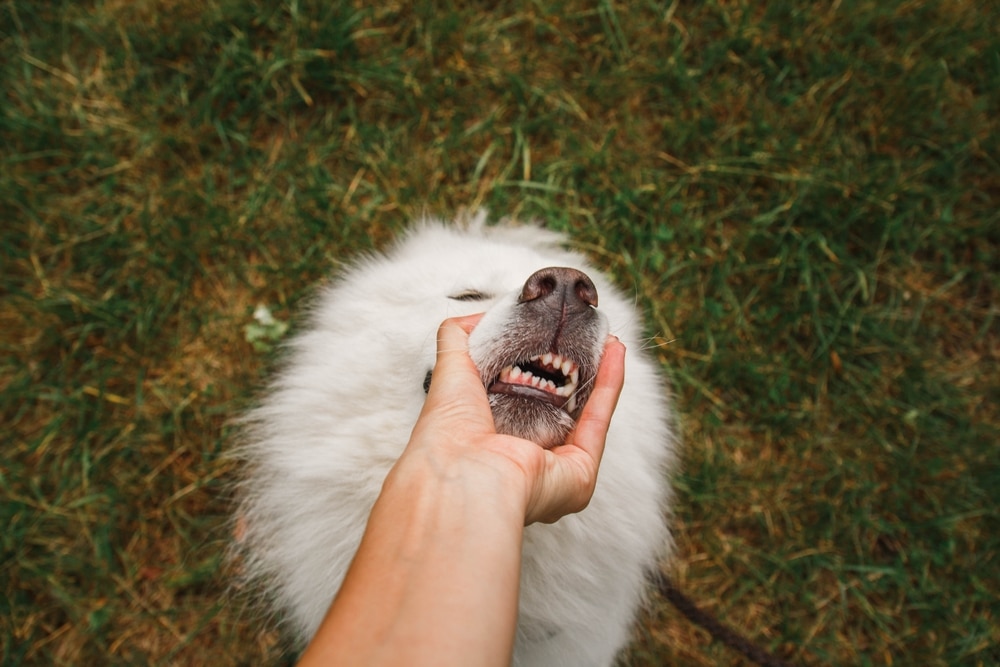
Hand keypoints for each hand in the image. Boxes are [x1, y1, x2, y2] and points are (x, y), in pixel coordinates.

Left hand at [400, 314, 625, 524]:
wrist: (463, 473)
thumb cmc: (447, 432)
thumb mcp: (449, 370)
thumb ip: (458, 337)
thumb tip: (478, 316)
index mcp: (491, 439)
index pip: (521, 399)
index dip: (538, 366)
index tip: (551, 335)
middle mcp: (524, 457)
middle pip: (559, 408)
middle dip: (575, 371)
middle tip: (586, 337)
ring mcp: (555, 469)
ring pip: (585, 414)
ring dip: (600, 375)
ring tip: (609, 340)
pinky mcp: (579, 474)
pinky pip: (598, 424)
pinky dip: (609, 387)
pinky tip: (615, 354)